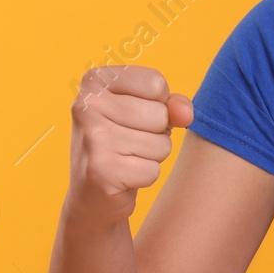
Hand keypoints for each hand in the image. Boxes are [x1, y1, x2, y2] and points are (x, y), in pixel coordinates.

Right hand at [68, 65, 193, 224]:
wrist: (93, 192)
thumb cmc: (125, 142)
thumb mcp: (149, 112)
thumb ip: (173, 104)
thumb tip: (186, 114)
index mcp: (96, 80)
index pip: (156, 83)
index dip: (159, 104)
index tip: (135, 116)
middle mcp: (87, 104)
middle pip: (160, 114)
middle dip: (157, 133)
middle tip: (131, 142)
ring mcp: (92, 136)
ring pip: (161, 144)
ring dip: (153, 156)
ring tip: (127, 158)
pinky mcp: (100, 169)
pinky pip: (153, 170)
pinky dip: (145, 177)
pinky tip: (124, 176)